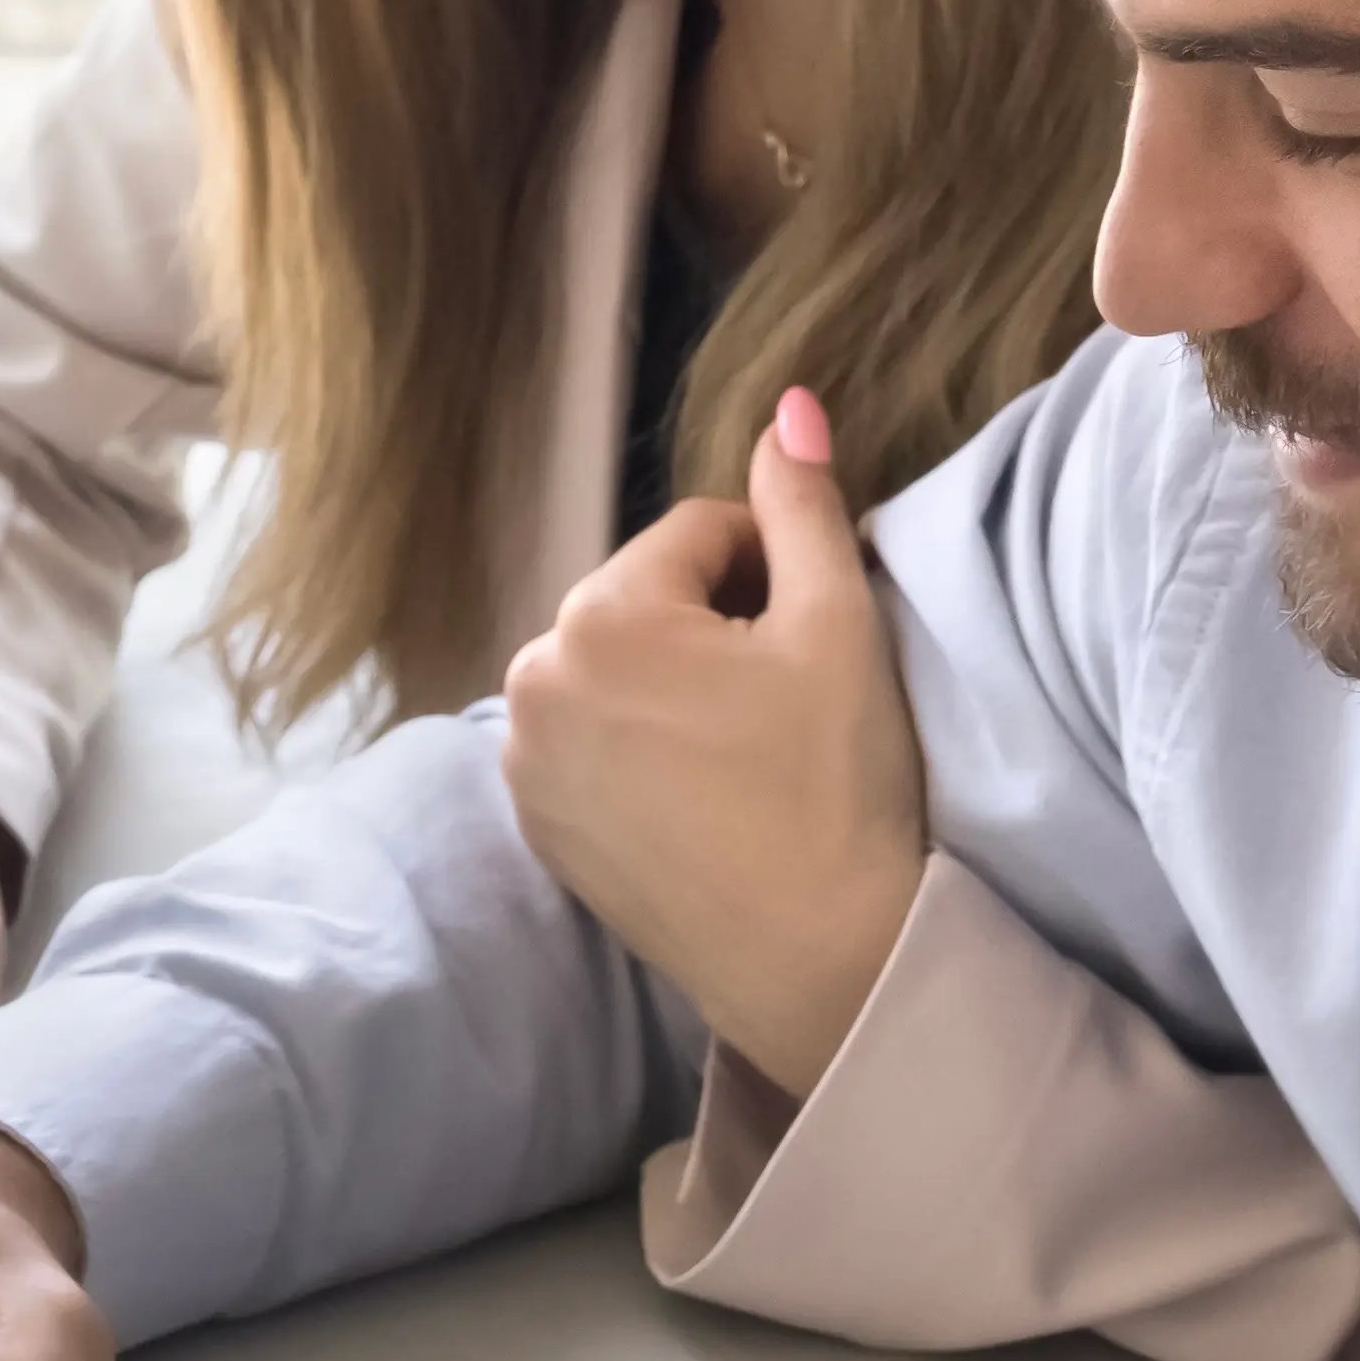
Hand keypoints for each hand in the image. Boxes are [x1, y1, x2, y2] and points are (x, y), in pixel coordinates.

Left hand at [497, 386, 930, 1098]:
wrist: (817, 957)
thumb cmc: (836, 782)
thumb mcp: (837, 623)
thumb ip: (802, 502)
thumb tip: (789, 404)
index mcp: (599, 615)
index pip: (700, 536)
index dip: (775, 570)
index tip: (815, 637)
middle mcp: (531, 678)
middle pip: (645, 601)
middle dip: (714, 625)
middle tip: (783, 699)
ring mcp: (521, 761)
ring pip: (615, 672)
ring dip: (674, 684)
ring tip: (746, 748)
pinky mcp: (537, 826)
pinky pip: (589, 743)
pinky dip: (638, 748)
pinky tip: (705, 792)